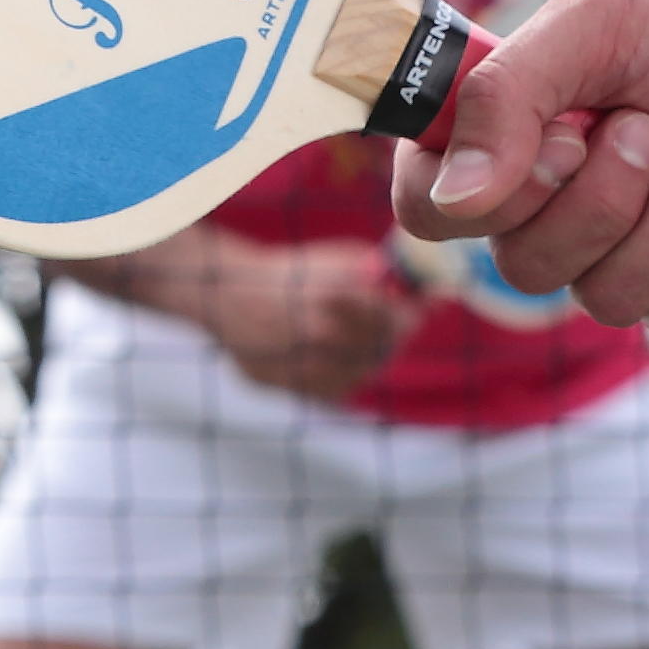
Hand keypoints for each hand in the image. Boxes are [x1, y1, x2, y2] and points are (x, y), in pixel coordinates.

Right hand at [184, 238, 415, 405]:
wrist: (226, 292)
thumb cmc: (287, 273)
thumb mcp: (335, 259)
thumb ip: (377, 275)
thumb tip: (421, 293)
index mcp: (334, 297)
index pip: (393, 319)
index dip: (410, 316)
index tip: (415, 312)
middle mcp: (318, 333)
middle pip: (378, 349)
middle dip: (391, 337)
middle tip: (395, 328)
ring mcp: (299, 362)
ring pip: (358, 374)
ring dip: (370, 359)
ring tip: (366, 343)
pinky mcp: (285, 383)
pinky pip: (333, 389)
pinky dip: (345, 376)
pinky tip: (342, 360)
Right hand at [402, 0, 648, 351]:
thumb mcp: (596, 26)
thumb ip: (508, 96)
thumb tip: (456, 198)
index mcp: (509, 151)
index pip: (431, 213)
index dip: (486, 198)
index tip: (559, 140)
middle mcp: (554, 219)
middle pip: (524, 269)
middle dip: (609, 194)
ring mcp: (626, 266)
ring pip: (610, 301)